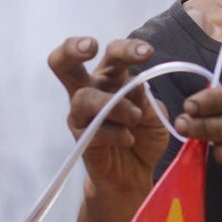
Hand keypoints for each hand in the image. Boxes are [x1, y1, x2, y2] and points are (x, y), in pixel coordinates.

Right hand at [49, 36, 168, 199]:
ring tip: (136, 118)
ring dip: (115, 105)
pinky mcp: (81, 138)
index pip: (112, 54)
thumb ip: (146, 100)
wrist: (135, 174)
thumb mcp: (155, 115)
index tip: (147, 52)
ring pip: (83, 97)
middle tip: (91, 46)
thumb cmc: (144, 136)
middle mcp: (91, 90)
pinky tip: (129, 139)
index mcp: (111, 77)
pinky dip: (115, 133)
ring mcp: (81, 115)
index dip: (126, 48)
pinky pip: (92, 130)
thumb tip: (136, 85)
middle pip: (66, 62)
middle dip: (74, 48)